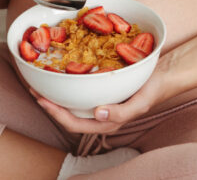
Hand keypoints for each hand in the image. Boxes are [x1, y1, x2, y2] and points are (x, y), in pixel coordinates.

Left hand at [29, 67, 168, 134]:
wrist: (163, 75)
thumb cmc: (152, 90)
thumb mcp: (140, 103)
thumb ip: (121, 113)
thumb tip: (98, 114)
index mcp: (106, 123)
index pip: (74, 124)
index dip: (55, 114)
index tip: (42, 100)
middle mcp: (99, 115)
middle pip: (67, 116)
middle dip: (49, 105)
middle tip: (33, 89)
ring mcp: (99, 103)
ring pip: (71, 104)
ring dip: (55, 95)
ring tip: (40, 82)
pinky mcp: (100, 90)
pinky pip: (79, 91)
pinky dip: (66, 84)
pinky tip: (60, 72)